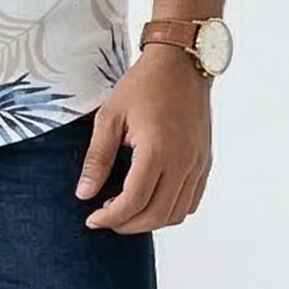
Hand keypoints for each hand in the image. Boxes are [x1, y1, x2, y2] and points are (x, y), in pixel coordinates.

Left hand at [74, 44, 212, 233]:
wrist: (180, 64)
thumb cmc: (143, 85)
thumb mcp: (110, 115)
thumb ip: (98, 157)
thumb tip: (84, 193)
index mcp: (157, 150)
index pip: (134, 201)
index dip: (111, 218)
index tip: (92, 219)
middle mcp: (182, 162)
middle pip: (156, 214)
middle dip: (128, 224)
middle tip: (105, 219)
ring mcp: (197, 164)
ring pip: (177, 214)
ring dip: (150, 221)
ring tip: (126, 212)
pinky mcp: (204, 162)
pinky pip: (191, 201)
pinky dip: (171, 210)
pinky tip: (151, 200)